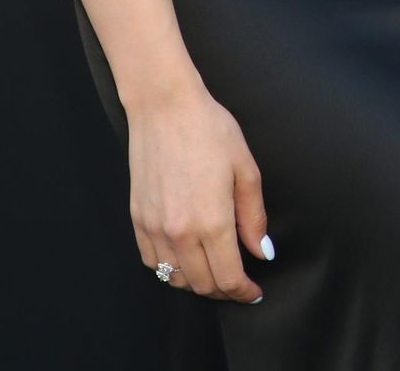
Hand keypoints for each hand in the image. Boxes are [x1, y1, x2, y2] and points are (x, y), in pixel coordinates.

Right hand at [126, 77, 271, 301]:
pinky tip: (184, 257)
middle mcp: (180, 232)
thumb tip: (261, 252)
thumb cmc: (209, 129)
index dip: (244, 292)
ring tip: (214, 270)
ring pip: (176, 279)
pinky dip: (170, 269)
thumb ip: (253, 216)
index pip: (228, 278)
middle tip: (239, 282)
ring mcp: (155, 228)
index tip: (254, 292)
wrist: (165, 107)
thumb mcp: (244, 167)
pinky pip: (152, 262)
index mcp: (212, 221)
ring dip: (197, 283)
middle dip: (225, 291)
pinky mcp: (138, 220)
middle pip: (203, 285)